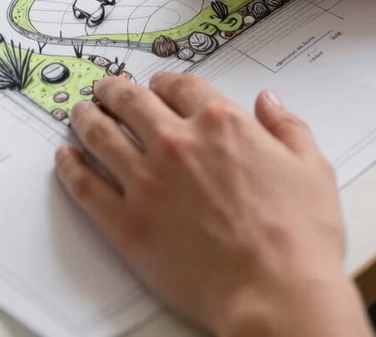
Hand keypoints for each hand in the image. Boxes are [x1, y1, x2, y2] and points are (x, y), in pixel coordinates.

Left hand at [56, 75, 372, 336]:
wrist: (276, 295)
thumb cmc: (299, 238)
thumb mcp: (311, 168)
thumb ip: (288, 127)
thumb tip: (269, 101)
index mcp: (221, 122)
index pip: (179, 85)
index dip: (163, 81)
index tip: (156, 84)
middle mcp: (178, 142)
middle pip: (132, 101)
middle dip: (114, 89)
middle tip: (105, 88)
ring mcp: (147, 181)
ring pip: (101, 134)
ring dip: (86, 117)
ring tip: (79, 111)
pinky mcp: (127, 222)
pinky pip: (85, 186)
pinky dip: (69, 166)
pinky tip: (64, 157)